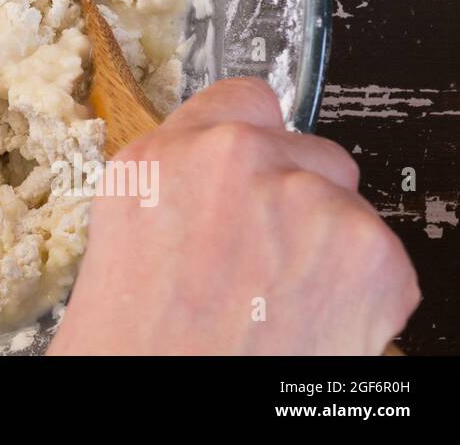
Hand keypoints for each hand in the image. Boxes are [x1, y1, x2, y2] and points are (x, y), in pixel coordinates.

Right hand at [49, 78, 419, 354]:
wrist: (166, 407)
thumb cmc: (138, 346)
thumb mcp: (125, 237)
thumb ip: (179, 186)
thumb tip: (219, 180)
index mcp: (163, 157)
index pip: (242, 99)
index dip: (252, 144)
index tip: (255, 172)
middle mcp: (233, 161)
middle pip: (304, 149)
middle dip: (293, 199)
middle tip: (262, 260)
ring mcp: (304, 199)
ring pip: (345, 203)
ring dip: (327, 247)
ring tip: (280, 303)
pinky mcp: (367, 250)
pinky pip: (383, 257)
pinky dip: (361, 295)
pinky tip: (310, 323)